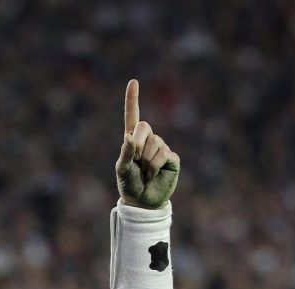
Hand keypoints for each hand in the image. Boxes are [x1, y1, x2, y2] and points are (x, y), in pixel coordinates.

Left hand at [115, 80, 179, 208]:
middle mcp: (149, 140)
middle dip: (137, 145)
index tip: (133, 81)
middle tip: (136, 163)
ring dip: (145, 162)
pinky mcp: (172, 158)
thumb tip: (128, 136)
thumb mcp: (122, 170)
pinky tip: (153, 175)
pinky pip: (162, 155)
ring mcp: (162, 148)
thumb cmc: (129, 185)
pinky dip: (154, 167)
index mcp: (133, 140)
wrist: (143, 202)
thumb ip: (125, 153)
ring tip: (145, 173)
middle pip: (144, 127)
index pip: (133, 116)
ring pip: (153, 144)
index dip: (133, 99)